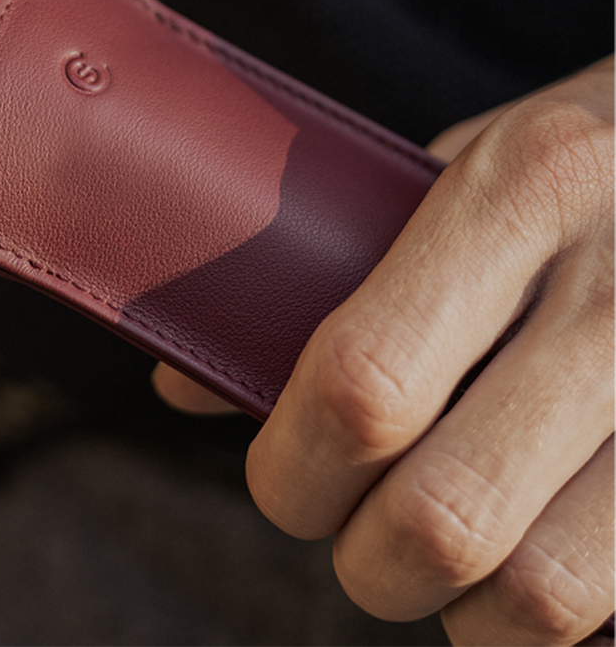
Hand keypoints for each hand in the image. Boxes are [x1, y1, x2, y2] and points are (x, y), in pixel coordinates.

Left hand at [155, 55, 615, 644]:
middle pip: (442, 515)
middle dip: (368, 562)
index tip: (284, 484)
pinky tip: (542, 559)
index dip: (294, 468)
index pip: (364, 381)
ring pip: (545, 595)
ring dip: (469, 614)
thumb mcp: (459, 171)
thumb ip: (330, 274)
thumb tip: (185, 388)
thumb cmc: (576, 160)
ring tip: (458, 565)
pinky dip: (563, 621)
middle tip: (361, 536)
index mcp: (521, 188)